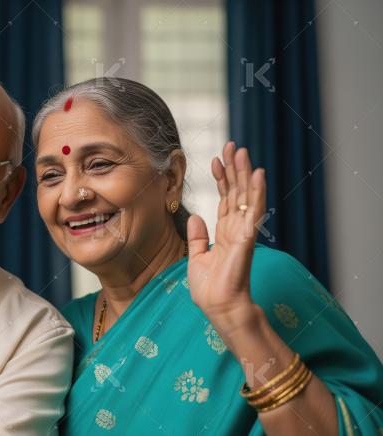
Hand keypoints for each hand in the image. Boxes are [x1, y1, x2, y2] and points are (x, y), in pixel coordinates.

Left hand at [186, 142, 266, 334]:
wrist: (219, 307)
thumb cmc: (210, 289)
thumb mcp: (197, 257)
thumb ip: (198, 237)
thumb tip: (196, 217)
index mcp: (225, 232)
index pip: (225, 199)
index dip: (222, 179)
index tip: (216, 159)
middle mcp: (237, 229)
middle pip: (237, 192)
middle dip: (234, 169)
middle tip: (232, 145)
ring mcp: (244, 232)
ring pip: (246, 196)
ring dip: (245, 173)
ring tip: (242, 151)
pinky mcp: (247, 238)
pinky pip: (253, 211)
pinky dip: (256, 192)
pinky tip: (257, 174)